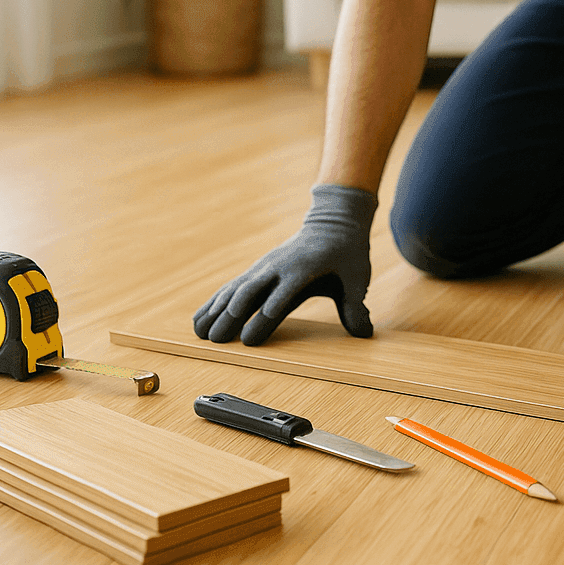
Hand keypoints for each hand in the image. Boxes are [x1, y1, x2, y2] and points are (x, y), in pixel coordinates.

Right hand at [194, 184, 378, 345]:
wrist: (333, 222)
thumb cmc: (346, 252)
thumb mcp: (357, 277)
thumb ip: (356, 305)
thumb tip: (364, 333)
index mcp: (302, 270)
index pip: (280, 298)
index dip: (264, 319)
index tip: (250, 341)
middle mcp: (277, 267)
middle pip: (249, 294)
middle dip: (231, 318)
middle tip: (217, 342)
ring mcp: (264, 267)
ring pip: (234, 290)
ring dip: (215, 311)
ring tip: (199, 334)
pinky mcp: (257, 270)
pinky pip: (231, 287)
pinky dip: (213, 302)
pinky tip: (200, 319)